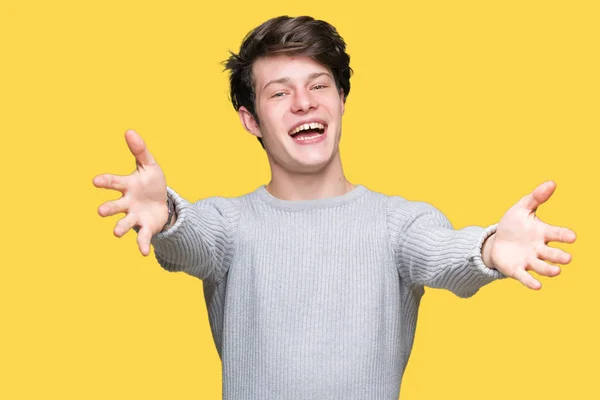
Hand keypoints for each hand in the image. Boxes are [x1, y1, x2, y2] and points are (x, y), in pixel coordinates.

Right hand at [93, 130, 167, 255]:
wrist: (162, 204)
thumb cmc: (151, 183)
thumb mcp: (149, 165)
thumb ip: (140, 151)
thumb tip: (129, 130)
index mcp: (127, 186)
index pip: (114, 182)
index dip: (105, 181)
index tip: (96, 180)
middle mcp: (127, 203)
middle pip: (115, 206)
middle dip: (108, 208)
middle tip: (101, 211)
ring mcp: (135, 216)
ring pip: (125, 223)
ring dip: (120, 228)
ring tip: (115, 233)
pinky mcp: (145, 228)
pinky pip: (142, 237)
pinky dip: (141, 245)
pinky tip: (143, 253)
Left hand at [485, 180, 576, 289]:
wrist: (496, 242)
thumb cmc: (514, 225)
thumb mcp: (521, 209)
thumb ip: (536, 198)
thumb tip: (552, 182)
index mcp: (542, 233)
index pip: (557, 234)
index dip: (564, 235)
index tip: (572, 236)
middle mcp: (539, 249)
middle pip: (552, 254)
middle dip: (559, 256)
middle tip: (567, 258)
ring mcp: (529, 260)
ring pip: (542, 267)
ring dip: (549, 270)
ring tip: (556, 271)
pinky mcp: (517, 270)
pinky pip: (525, 277)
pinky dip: (531, 282)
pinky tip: (537, 286)